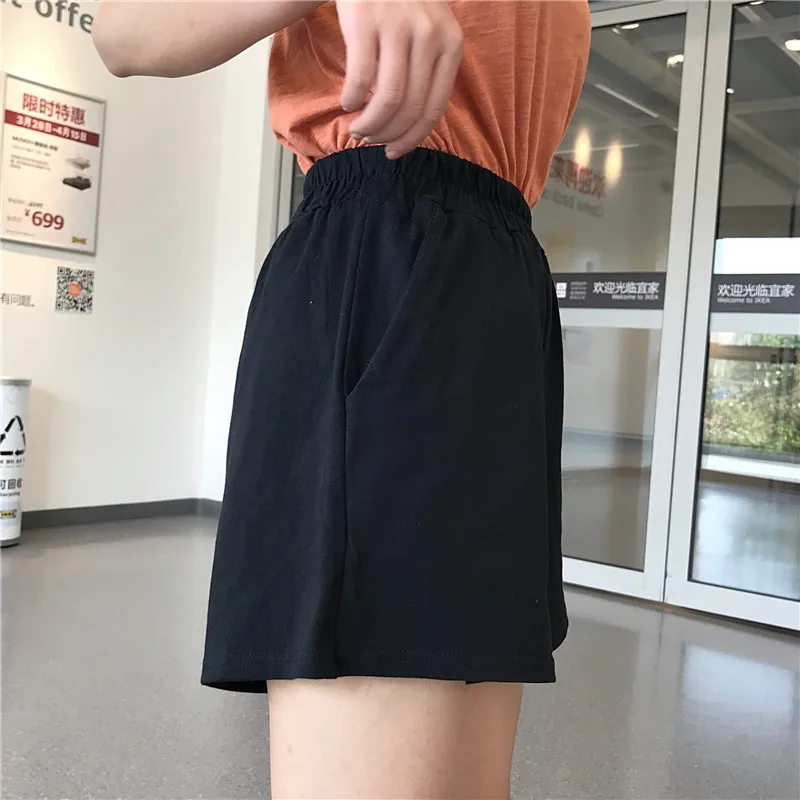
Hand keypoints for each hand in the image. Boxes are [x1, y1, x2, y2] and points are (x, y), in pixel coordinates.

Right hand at [336, 0, 462, 158]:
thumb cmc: (403, 4)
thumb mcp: (430, 32)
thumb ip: (429, 71)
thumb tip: (412, 126)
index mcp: (451, 45)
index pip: (433, 109)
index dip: (412, 139)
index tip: (393, 153)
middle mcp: (430, 36)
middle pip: (409, 109)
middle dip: (386, 135)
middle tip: (369, 139)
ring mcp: (398, 27)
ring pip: (386, 100)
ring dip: (369, 123)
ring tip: (357, 128)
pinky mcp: (367, 21)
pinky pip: (360, 78)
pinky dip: (352, 99)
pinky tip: (348, 102)